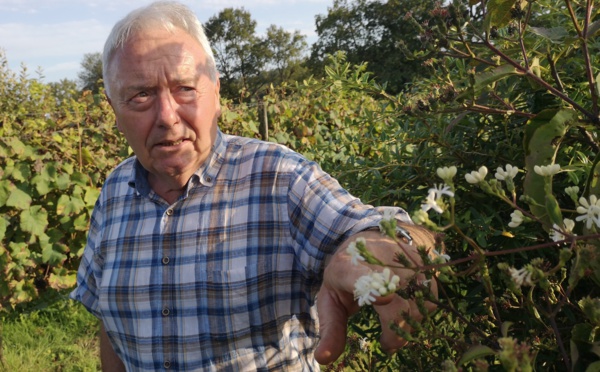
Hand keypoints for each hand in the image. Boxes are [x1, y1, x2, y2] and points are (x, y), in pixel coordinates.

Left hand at [314, 225, 437, 364]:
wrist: (368, 239)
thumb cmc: (346, 275)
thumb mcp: (331, 299)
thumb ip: (330, 329)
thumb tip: (323, 359)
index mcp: (349, 269)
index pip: (362, 278)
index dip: (376, 288)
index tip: (384, 299)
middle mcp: (380, 261)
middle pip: (397, 306)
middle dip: (394, 333)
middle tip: (386, 342)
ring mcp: (405, 261)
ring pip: (417, 307)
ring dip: (409, 324)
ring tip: (395, 323)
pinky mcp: (424, 264)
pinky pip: (430, 301)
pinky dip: (421, 313)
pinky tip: (408, 309)